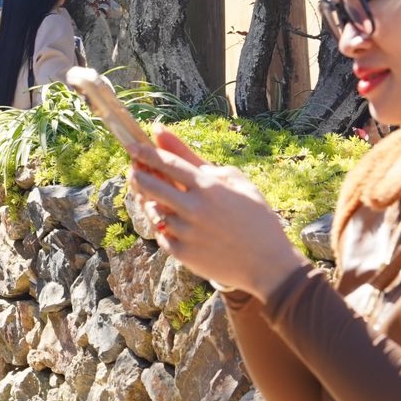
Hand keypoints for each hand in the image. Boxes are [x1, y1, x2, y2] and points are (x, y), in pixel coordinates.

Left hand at [125, 129, 306, 299]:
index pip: (168, 164)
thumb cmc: (255, 216)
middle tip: (134, 170)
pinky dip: (164, 226)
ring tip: (159, 198)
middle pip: (150, 185)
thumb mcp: (235, 181)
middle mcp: (194, 209)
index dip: (146, 153)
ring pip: (153, 210)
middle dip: (137, 175)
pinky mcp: (182, 254)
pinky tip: (173, 222)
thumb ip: (198, 159)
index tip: (132, 146)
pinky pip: (161, 234)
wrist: (268, 264)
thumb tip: (166, 136)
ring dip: (150, 201)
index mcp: (209, 188)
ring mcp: (186, 232)